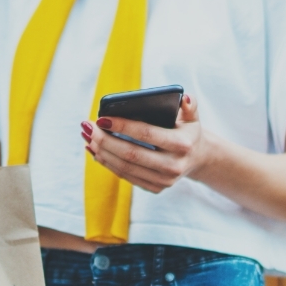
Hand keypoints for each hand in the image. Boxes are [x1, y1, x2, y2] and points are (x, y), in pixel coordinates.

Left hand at [82, 94, 207, 193]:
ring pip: (125, 167)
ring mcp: (164, 180)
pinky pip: (125, 176)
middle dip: (104, 140)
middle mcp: (173, 166)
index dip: (122, 126)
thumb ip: (190, 104)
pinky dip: (107, 163)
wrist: (197, 157)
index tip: (101, 118)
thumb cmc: (187, 130)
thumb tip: (183, 97)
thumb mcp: (192, 116)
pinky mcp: (155, 188)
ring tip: (87, 137)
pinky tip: (95, 150)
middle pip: (130, 154)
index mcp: (182, 144)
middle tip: (87, 127)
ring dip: (101, 152)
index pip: (146, 134)